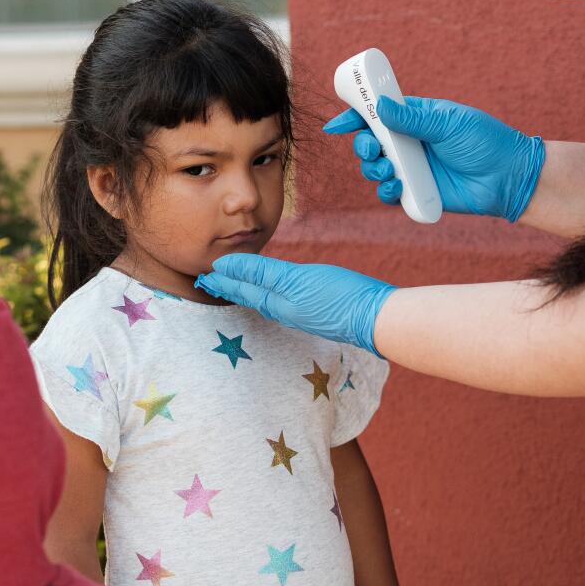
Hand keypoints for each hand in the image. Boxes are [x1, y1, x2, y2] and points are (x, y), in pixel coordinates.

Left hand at [194, 254, 394, 354]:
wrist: (378, 320)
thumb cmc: (340, 296)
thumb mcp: (298, 279)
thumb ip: (264, 273)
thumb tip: (230, 266)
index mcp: (277, 303)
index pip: (243, 288)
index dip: (224, 278)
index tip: (205, 272)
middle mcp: (286, 311)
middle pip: (251, 295)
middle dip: (230, 286)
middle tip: (210, 280)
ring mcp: (302, 313)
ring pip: (266, 299)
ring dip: (248, 289)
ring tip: (235, 284)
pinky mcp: (318, 311)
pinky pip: (284, 301)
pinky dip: (270, 293)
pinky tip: (275, 292)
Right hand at [324, 96, 543, 222]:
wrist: (509, 177)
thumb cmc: (486, 142)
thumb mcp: (449, 123)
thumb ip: (413, 118)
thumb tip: (380, 106)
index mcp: (416, 118)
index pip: (378, 114)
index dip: (356, 116)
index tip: (338, 124)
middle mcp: (410, 142)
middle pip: (371, 143)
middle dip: (364, 147)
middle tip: (374, 150)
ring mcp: (412, 168)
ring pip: (375, 169)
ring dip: (373, 170)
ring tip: (390, 171)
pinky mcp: (417, 192)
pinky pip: (389, 193)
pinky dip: (386, 191)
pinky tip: (396, 188)